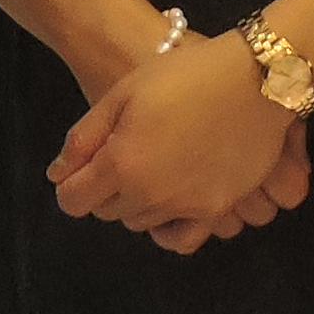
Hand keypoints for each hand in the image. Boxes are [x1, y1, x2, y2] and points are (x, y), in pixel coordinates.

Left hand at [48, 33, 302, 248]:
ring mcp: (185, 207)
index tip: (84, 165)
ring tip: (154, 165)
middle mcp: (150, 195)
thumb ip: (84, 138)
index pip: (73, 200)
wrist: (256, 78)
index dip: (72, 183)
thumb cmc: (185, 74)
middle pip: (106, 211)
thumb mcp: (124, 93)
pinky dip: (168, 229)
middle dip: (104, 188)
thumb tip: (57, 176)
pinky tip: (171, 204)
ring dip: (137, 201)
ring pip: (140, 222)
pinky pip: (181, 239)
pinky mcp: (217, 210)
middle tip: (124, 153)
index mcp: (121, 164)